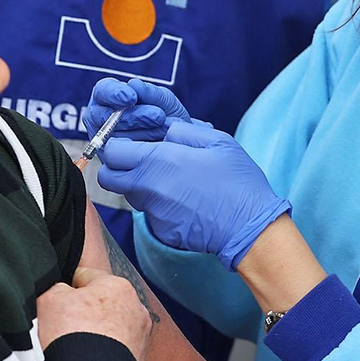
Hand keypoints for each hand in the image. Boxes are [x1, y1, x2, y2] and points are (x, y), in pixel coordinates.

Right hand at [37, 267, 152, 360]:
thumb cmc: (70, 334)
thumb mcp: (50, 299)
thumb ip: (56, 287)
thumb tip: (63, 293)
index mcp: (117, 284)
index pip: (85, 278)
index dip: (65, 290)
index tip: (55, 306)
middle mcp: (137, 306)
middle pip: (101, 304)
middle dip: (85, 314)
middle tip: (63, 330)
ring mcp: (141, 336)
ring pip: (110, 328)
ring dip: (96, 335)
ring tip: (76, 351)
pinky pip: (116, 351)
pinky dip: (104, 356)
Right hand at [84, 77, 210, 142]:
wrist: (178, 142)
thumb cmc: (166, 117)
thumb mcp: (163, 100)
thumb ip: (150, 92)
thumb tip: (134, 84)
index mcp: (109, 95)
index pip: (103, 91)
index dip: (115, 93)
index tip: (131, 97)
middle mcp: (101, 116)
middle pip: (106, 115)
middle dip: (135, 116)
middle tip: (158, 116)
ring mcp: (104, 139)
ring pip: (114, 135)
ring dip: (142, 132)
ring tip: (164, 129)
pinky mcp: (110, 159)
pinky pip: (119, 154)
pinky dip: (140, 149)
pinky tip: (156, 144)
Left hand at [95, 121, 290, 270]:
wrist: (250, 228)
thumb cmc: (237, 181)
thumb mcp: (215, 141)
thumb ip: (182, 130)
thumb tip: (163, 129)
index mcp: (158, 161)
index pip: (111, 152)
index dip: (117, 144)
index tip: (130, 142)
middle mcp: (149, 189)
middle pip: (109, 177)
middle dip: (117, 167)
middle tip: (141, 160)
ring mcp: (154, 213)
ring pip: (129, 194)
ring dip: (139, 184)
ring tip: (169, 178)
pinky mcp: (163, 231)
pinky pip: (150, 213)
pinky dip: (160, 205)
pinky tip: (184, 200)